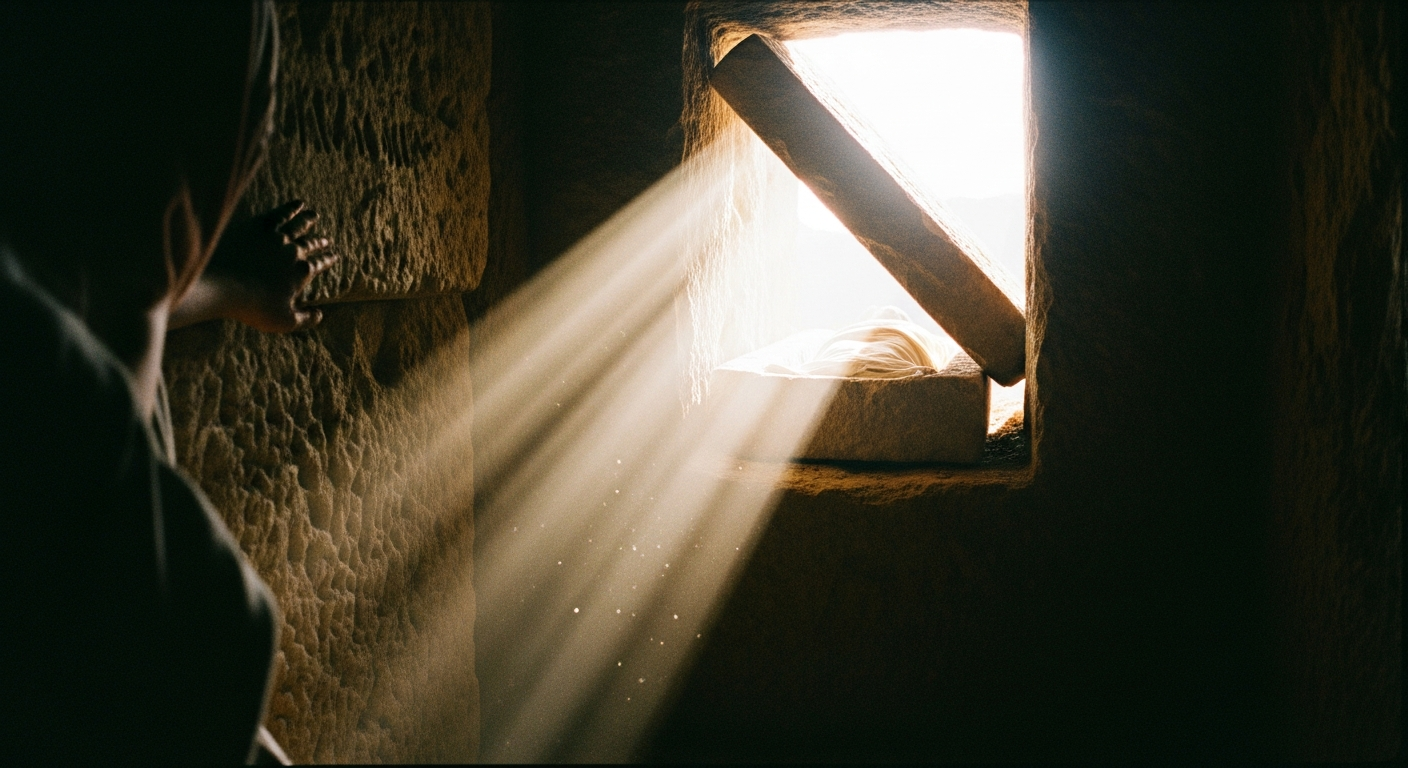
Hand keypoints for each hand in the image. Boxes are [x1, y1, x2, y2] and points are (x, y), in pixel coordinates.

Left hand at [171, 200, 338, 331]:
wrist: (220, 284)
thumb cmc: (252, 307)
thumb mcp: (283, 321)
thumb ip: (305, 319)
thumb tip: (320, 314)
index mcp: (302, 272)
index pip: (320, 264)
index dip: (328, 260)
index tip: (334, 256)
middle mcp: (294, 252)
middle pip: (311, 244)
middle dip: (320, 243)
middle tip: (326, 240)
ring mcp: (277, 237)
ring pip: (299, 225)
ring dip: (308, 220)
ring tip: (314, 216)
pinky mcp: (259, 226)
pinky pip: (281, 214)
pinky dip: (291, 208)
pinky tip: (297, 204)